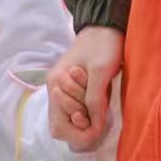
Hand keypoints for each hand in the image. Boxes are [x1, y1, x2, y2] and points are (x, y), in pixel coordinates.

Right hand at [46, 26, 123, 153]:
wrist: (106, 26)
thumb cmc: (103, 45)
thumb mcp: (101, 71)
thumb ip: (94, 99)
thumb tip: (93, 126)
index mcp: (55, 84)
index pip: (59, 128)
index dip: (78, 133)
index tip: (97, 126)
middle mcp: (54, 89)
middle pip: (63, 127)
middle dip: (84, 123)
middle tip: (100, 109)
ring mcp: (62, 89)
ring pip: (71, 120)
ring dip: (87, 116)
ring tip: (101, 100)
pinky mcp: (72, 89)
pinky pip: (78, 110)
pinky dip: (90, 110)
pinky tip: (100, 99)